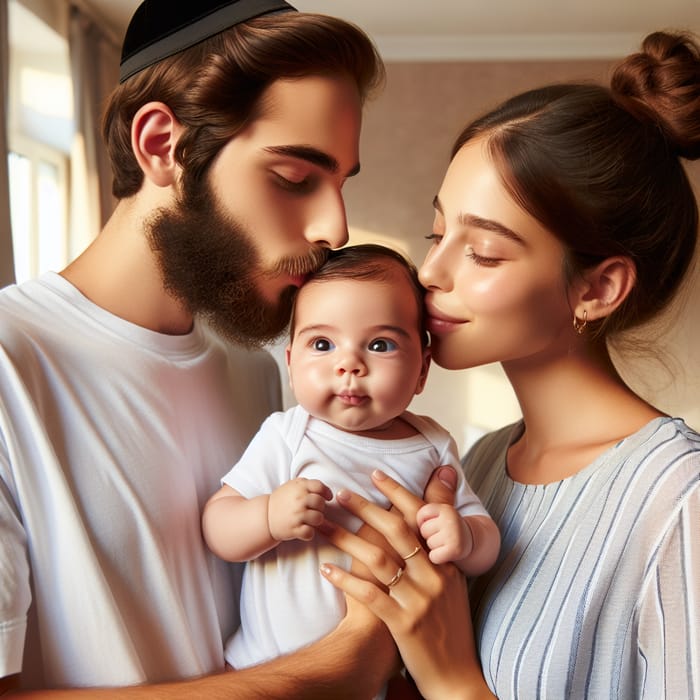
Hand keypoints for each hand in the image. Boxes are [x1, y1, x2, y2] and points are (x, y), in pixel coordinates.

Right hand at [268, 477, 331, 541]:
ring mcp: (296, 515)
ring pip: (319, 518)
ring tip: (309, 520)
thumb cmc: (282, 500)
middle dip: (320, 508)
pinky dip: (308, 533)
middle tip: (313, 509)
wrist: (265, 516)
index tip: (327, 497)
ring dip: (316, 520)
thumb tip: (325, 490)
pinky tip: (304, 529)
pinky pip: (310, 533)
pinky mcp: (293, 529)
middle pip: (321, 503)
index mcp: (299, 487)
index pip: (319, 486)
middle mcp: (298, 500)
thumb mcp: (292, 485)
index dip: (326, 492)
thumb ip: (307, 484)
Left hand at [319, 469, 494, 699]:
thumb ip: (439, 552)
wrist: (457, 677)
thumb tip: (429, 522)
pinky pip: (370, 595)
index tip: (375, 475)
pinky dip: (346, 580)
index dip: (397, 493)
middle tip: (340, 494)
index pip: (421, 518)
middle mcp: (434, 577)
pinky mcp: (404, 624)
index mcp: (446, 563)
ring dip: (346, 539)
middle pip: (396, 531)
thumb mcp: (452, 586)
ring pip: (378, 559)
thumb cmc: (450, 628)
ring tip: (323, 526)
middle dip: (365, 508)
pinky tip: (326, 570)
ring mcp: (419, 600)